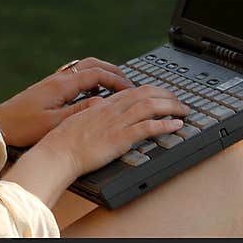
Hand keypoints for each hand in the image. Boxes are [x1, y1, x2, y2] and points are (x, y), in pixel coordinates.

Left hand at [0, 57, 133, 146]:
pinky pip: (75, 76)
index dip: (117, 80)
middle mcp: (58, 78)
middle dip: (113, 71)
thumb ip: (80, 111)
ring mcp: (53, 81)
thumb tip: (103, 102)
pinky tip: (93, 93)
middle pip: (92, 64)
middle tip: (129, 82)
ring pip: (84, 68)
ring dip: (102, 73)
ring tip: (116, 85)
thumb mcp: (54, 123)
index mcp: (62, 85)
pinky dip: (90, 79)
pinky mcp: (49, 87)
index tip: (131, 89)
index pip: (97, 74)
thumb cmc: (23, 127)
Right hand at [33, 84, 190, 180]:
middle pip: (146, 93)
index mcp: (104, 104)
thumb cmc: (64, 140)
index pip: (134, 90)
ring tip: (184, 110)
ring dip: (172, 107)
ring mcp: (117, 123)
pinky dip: (165, 125)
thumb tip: (101, 106)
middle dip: (167, 95)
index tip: (163, 95)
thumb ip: (94, 111)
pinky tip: (175, 126)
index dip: (153, 90)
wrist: (58, 152)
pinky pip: (148, 127)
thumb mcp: (80, 118)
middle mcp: (113, 110)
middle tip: (179, 101)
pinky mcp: (120, 139)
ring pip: (151, 106)